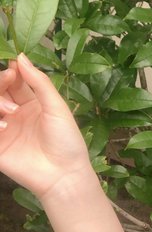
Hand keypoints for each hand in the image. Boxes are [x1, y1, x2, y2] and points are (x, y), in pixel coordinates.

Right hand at [0, 54, 93, 198]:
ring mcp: (3, 129)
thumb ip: (39, 83)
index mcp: (30, 104)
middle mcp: (14, 114)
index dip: (10, 73)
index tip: (14, 70)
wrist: (65, 174)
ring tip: (11, 111)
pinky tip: (3, 126)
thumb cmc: (67, 141)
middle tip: (9, 80)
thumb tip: (21, 57)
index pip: (12, 81)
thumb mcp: (56, 107)